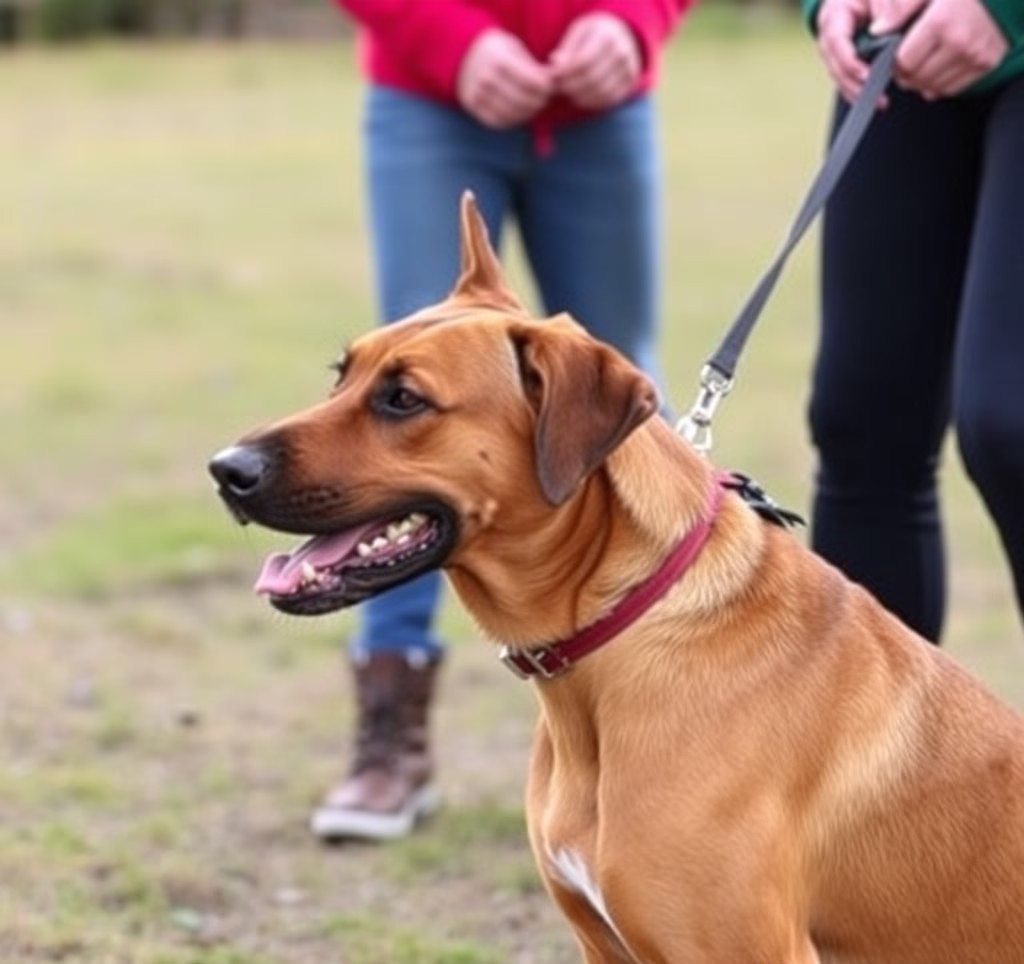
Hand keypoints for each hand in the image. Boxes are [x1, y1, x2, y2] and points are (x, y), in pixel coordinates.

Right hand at [457, 29, 552, 127]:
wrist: (464, 55)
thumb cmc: (499, 52)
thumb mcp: (515, 50)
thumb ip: (534, 67)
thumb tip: (556, 81)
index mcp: (499, 60)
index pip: (532, 81)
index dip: (546, 87)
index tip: (550, 87)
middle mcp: (486, 77)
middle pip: (523, 99)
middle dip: (539, 101)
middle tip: (545, 99)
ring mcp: (477, 94)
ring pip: (512, 113)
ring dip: (528, 113)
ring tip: (534, 106)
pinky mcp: (473, 107)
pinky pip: (499, 121)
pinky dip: (513, 120)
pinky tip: (520, 113)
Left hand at [550, 13, 641, 109]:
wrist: (623, 35)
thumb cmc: (594, 34)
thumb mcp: (579, 32)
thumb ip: (567, 48)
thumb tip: (554, 62)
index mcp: (607, 35)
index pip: (583, 61)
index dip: (566, 72)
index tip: (553, 76)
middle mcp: (621, 51)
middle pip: (591, 78)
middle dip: (570, 86)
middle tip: (558, 87)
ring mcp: (629, 68)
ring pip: (600, 91)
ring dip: (580, 97)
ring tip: (567, 93)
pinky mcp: (630, 82)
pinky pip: (610, 99)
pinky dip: (592, 102)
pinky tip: (580, 99)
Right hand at [815, 0, 873, 102]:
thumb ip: (889, 6)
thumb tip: (881, 31)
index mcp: (835, 12)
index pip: (835, 41)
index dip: (849, 61)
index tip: (866, 75)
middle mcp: (829, 34)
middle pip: (835, 65)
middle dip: (854, 84)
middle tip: (876, 98)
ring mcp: (833, 49)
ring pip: (839, 76)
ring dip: (858, 92)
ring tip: (880, 103)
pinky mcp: (842, 60)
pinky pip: (847, 79)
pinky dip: (860, 90)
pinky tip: (876, 101)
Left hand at [870, 0, 1008, 97]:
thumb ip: (900, 9)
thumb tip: (876, 31)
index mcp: (941, 23)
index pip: (903, 62)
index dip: (894, 63)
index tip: (894, 57)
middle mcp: (959, 42)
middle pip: (916, 78)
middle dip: (906, 74)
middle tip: (908, 62)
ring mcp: (975, 56)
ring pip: (931, 87)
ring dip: (922, 81)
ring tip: (924, 63)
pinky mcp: (987, 64)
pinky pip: (952, 89)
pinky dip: (941, 84)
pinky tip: (940, 68)